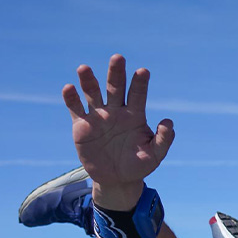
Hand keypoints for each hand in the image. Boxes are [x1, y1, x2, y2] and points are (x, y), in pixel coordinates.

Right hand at [62, 54, 174, 205]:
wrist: (117, 179)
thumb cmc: (138, 165)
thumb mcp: (155, 155)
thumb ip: (163, 140)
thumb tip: (169, 122)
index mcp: (135, 115)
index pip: (137, 95)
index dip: (140, 83)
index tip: (143, 71)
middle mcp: (116, 110)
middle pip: (115, 87)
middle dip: (116, 73)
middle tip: (118, 58)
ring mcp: (98, 116)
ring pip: (93, 94)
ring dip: (88, 81)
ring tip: (84, 69)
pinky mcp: (82, 125)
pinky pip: (76, 109)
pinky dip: (71, 99)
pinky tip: (69, 88)